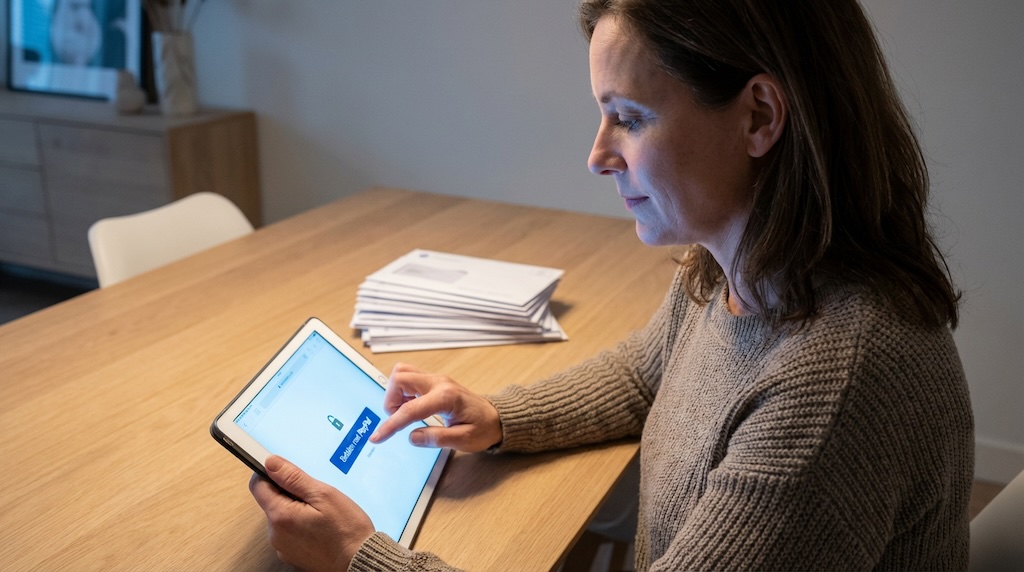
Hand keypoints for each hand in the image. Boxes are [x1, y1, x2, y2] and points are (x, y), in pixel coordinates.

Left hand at [249, 455, 374, 571]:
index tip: (288, 472)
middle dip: (289, 493)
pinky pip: (289, 532)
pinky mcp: (291, 555)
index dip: (271, 473)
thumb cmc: (346, 530)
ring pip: (281, 517)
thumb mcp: (323, 494)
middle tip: (316, 496)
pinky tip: (320, 527)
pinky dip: (300, 525)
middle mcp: (275, 534)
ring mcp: (282, 547)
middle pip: (271, 501)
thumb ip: (293, 478)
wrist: (358, 562)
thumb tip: (271, 463)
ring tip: (321, 514)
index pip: (258, 485)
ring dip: (296, 509)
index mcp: (280, 516)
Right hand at [369, 363, 501, 451]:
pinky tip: (410, 408)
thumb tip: (412, 437)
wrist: (495, 417)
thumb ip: (437, 438)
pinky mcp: (433, 381)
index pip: (410, 409)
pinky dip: (402, 392)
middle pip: (400, 377)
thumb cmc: (482, 428)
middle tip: (398, 420)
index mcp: (446, 397)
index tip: (378, 437)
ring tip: (404, 414)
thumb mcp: (464, 440)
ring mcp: (436, 379)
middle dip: (390, 400)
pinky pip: (409, 378)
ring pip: (402, 373)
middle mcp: (439, 382)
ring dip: (395, 393)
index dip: (391, 424)